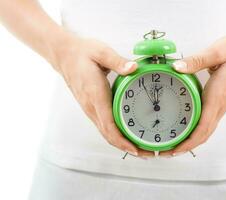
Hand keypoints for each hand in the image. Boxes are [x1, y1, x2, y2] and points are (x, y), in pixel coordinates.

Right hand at [51, 34, 153, 157]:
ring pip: (105, 133)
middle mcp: (91, 107)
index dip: (122, 140)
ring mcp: (90, 109)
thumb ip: (117, 62)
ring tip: (140, 147)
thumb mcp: (101, 52)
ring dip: (122, 143)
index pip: (108, 125)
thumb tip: (133, 68)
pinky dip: (116, 135)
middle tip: (146, 153)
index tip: (135, 149)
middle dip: (127, 147)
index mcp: (95, 95)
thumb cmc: (82, 53)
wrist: (64, 55)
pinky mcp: (91, 107)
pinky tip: (127, 134)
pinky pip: (104, 126)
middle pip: (108, 135)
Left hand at [160, 35, 225, 156]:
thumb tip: (177, 67)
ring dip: (190, 141)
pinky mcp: (219, 104)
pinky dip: (195, 132)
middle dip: (185, 146)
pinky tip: (185, 130)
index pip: (204, 126)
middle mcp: (220, 106)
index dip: (189, 141)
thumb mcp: (216, 52)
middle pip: (204, 134)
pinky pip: (207, 123)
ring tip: (173, 146)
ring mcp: (220, 106)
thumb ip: (196, 61)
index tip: (175, 149)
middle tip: (166, 152)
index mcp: (218, 96)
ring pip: (206, 131)